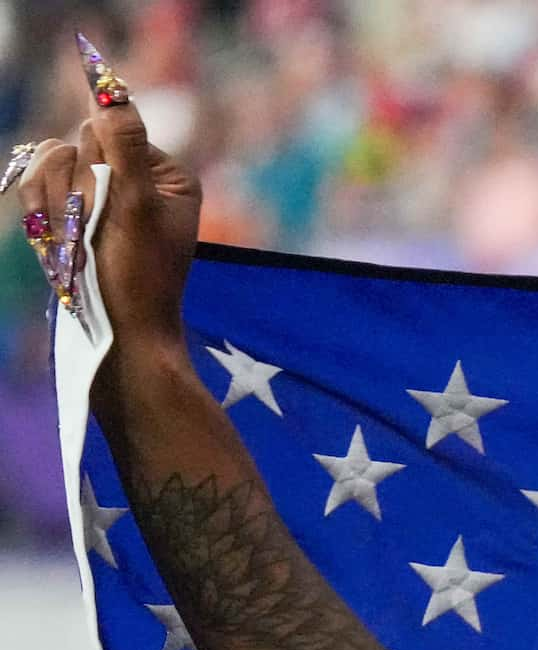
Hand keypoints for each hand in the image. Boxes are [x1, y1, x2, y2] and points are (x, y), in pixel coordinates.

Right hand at [17, 38, 202, 372]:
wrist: (121, 336)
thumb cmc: (137, 279)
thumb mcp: (135, 208)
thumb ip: (124, 147)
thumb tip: (111, 91)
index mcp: (166, 174)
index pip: (107, 132)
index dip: (92, 167)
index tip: (104, 207)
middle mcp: (137, 180)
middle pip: (74, 146)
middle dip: (70, 191)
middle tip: (88, 235)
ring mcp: (103, 198)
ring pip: (48, 166)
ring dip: (52, 207)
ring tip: (73, 248)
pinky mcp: (75, 215)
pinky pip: (37, 192)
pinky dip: (41, 219)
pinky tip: (58, 250)